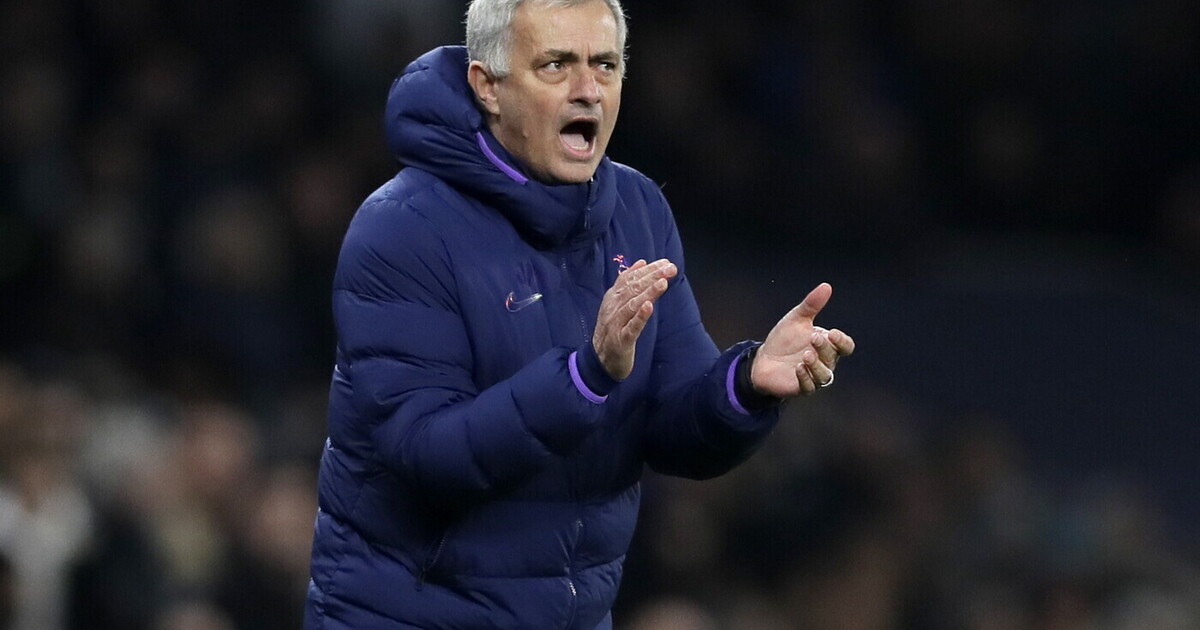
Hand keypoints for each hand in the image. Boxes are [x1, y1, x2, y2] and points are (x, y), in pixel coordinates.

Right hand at [593, 258, 677, 379]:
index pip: (630, 279)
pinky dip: (640, 317)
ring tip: (663, 282)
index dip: (648, 270)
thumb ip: (627, 283)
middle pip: (633, 289)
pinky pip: (632, 327)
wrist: (600, 361)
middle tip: (670, 268)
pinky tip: (649, 307)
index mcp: (613, 298)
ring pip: (633, 305)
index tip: (666, 262)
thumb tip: (642, 262)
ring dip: (648, 292)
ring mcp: (616, 324)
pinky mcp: (621, 341)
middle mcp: (613, 308)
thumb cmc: (613, 330)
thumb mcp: (618, 304)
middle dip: (652, 277)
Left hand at [751, 283, 854, 396]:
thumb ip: (811, 305)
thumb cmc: (783, 340)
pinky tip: (798, 368)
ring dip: (817, 365)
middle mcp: (825, 362)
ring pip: (825, 375)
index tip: (832, 333)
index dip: (842, 341)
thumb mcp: (796, 319)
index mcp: (828, 345)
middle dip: (825, 348)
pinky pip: (809, 386)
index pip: (846, 346)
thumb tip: (826, 286)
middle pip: (834, 358)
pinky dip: (805, 378)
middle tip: (813, 338)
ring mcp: (814, 376)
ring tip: (806, 354)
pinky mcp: (801, 388)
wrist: (762, 359)